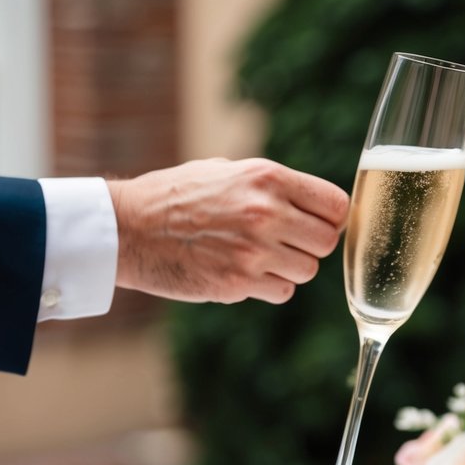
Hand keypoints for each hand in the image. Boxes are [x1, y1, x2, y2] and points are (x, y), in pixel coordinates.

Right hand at [107, 158, 349, 303]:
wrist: (129, 228)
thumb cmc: (178, 196)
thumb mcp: (227, 172)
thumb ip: (272, 186)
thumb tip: (315, 206)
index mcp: (267, 178)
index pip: (335, 204)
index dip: (332, 217)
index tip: (319, 222)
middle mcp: (265, 212)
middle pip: (326, 242)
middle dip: (311, 245)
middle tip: (288, 243)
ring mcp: (252, 251)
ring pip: (307, 271)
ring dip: (290, 268)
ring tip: (259, 256)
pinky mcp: (238, 283)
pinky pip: (282, 292)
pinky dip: (270, 287)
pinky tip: (244, 272)